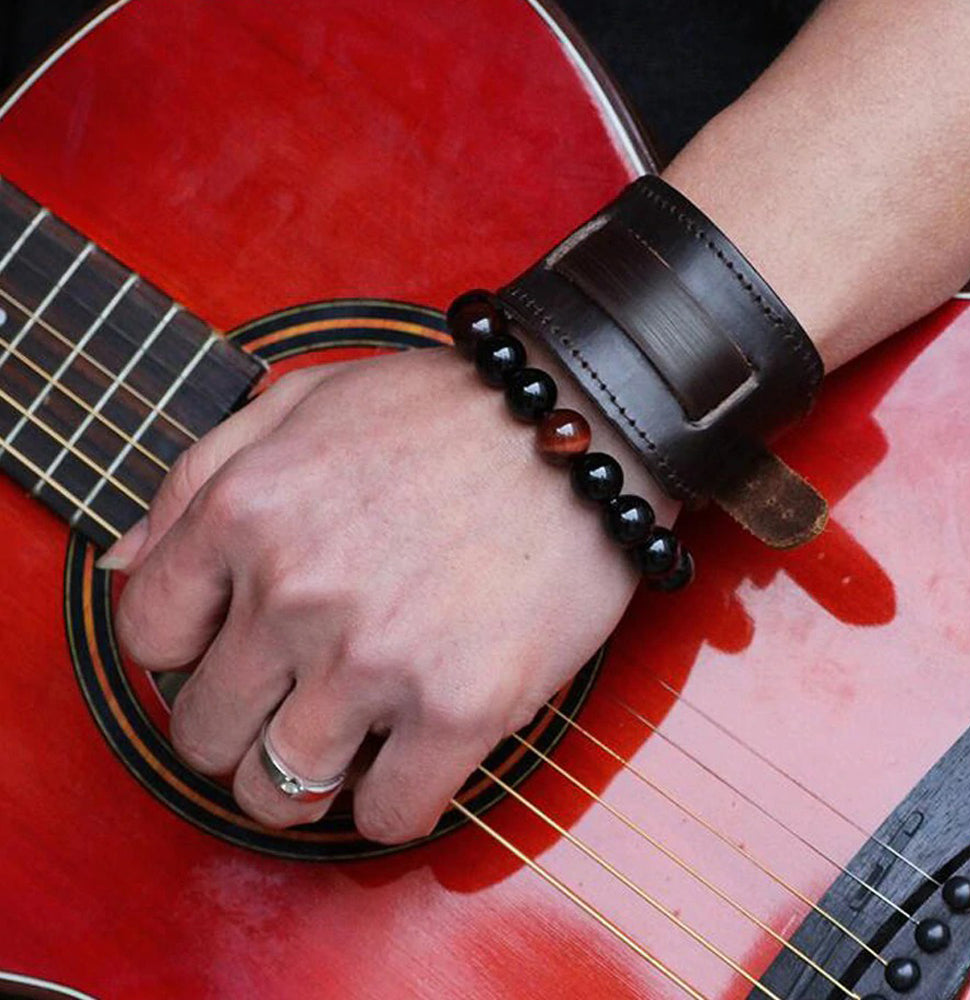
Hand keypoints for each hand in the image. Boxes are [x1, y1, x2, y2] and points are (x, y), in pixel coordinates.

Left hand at [104, 345, 675, 842]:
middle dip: (240, 723)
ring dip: (301, 780)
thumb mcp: (302, 401)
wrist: (578, 423)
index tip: (233, 650)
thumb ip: (197, 477)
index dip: (185, 652)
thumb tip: (121, 566)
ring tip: (346, 739)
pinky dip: (389, 802)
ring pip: (278, 794)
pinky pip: (387, 818)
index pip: (146, 637)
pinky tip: (412, 755)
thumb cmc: (445, 411)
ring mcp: (377, 657)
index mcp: (245, 512)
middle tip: (296, 696)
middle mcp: (297, 592)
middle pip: (205, 733)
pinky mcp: (461, 707)